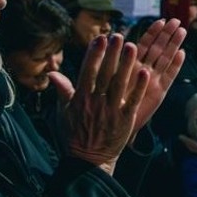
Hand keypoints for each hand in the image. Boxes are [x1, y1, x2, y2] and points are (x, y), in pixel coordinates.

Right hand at [49, 20, 185, 174]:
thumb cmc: (74, 135)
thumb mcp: (64, 113)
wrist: (88, 161)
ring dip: (126, 65)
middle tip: (118, 35)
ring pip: (120, 84)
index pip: (88, 71)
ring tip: (133, 46)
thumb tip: (51, 73)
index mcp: (81, 98)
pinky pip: (133, 101)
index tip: (100, 38)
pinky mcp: (125, 120)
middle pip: (105, 74)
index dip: (94, 54)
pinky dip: (139, 87)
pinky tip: (146, 73)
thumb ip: (62, 91)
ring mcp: (111, 111)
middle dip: (111, 54)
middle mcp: (95, 102)